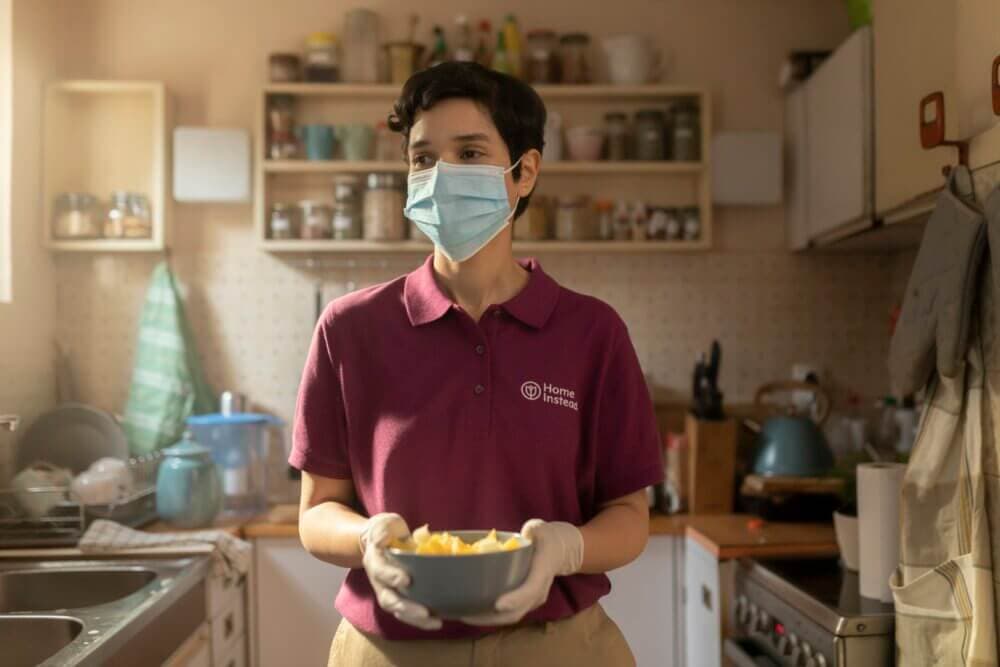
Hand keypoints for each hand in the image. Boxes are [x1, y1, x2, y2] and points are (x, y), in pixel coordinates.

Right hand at [361, 513, 441, 630]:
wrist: (381, 540)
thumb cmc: (385, 530)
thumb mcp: (383, 523)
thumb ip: (382, 529)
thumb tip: (382, 536)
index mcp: (374, 561)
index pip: (380, 571)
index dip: (391, 576)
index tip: (406, 580)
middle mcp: (379, 581)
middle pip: (388, 599)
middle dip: (406, 607)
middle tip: (424, 612)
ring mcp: (388, 591)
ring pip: (398, 610)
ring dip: (415, 619)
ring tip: (435, 622)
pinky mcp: (400, 597)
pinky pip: (408, 612)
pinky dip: (421, 620)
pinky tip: (437, 621)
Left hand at [461, 519, 583, 626]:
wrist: (564, 549)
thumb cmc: (546, 536)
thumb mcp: (537, 529)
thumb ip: (524, 533)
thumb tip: (501, 539)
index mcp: (544, 568)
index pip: (531, 588)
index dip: (515, 598)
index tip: (497, 604)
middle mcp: (541, 589)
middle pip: (517, 611)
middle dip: (491, 617)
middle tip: (466, 614)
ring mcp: (535, 598)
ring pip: (513, 616)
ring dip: (489, 619)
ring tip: (465, 614)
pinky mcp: (528, 601)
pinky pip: (511, 613)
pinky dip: (493, 615)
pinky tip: (475, 610)